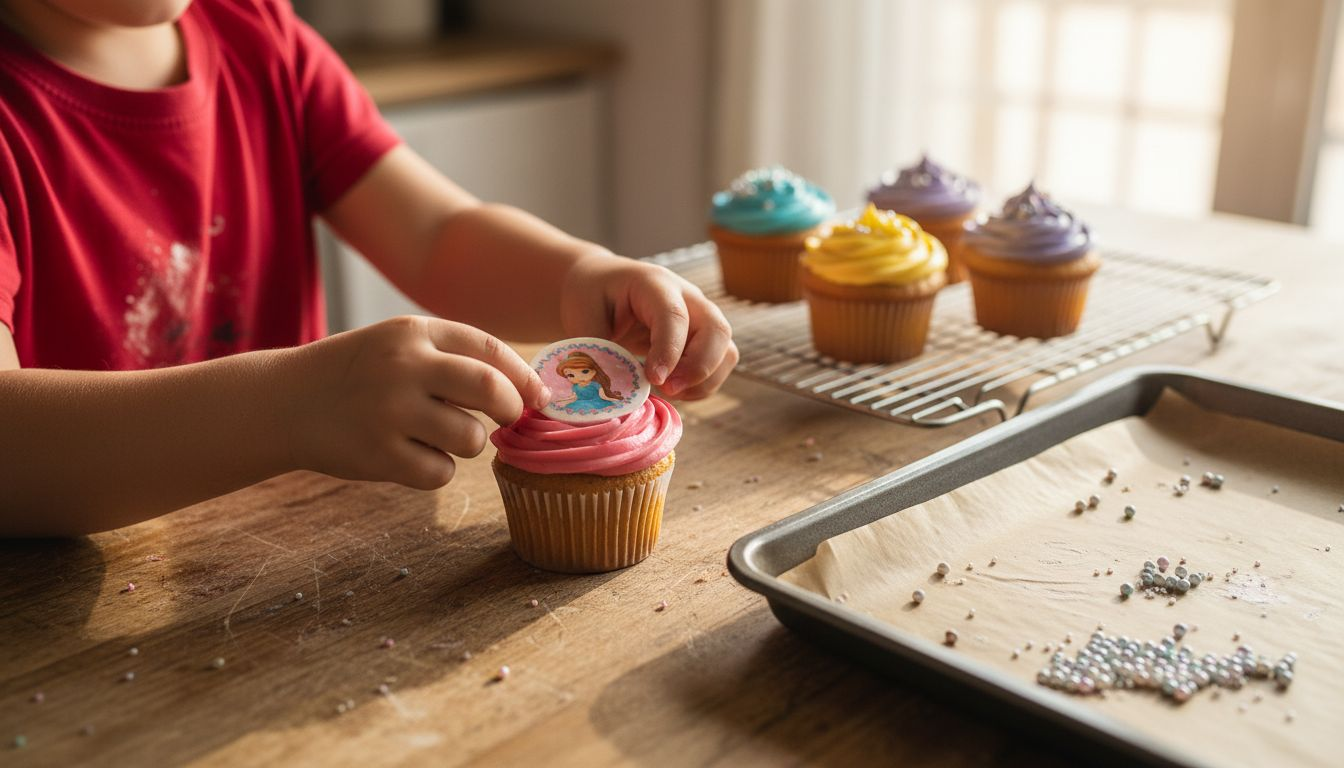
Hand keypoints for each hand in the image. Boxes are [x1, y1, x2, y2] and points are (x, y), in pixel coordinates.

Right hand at [293, 316, 547, 489]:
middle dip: (511, 409)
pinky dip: (436, 470)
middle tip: (507, 420)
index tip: (537, 397)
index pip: (489, 350)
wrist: (283, 402)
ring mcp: (389, 411)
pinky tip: (411, 456)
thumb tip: (527, 391)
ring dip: (467, 443)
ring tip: (437, 435)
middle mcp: (403, 366)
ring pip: (470, 438)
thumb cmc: (358, 374)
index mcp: (413, 332)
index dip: (523, 377)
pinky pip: (441, 472)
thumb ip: (455, 357)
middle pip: (490, 390)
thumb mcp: (399, 343)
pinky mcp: (378, 454)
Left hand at [561, 253, 737, 399]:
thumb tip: (608, 388)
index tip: (654, 379)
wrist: (603, 285)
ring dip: (704, 380)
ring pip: (726, 351)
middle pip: (717, 330)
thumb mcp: (582, 315)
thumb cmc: (592, 296)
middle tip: (668, 390)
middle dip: (699, 367)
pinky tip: (673, 390)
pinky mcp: (704, 338)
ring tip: (668, 392)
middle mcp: (687, 296)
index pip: (674, 315)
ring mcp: (700, 317)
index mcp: (653, 283)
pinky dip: (702, 385)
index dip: (669, 350)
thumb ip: (596, 349)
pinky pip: (719, 365)